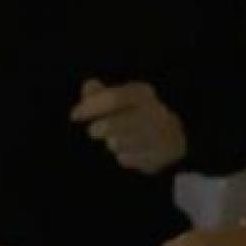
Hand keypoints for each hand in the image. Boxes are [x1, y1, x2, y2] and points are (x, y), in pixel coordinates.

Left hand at [70, 79, 186, 173]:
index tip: (75, 115)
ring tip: (113, 141)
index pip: (114, 98)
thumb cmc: (135, 114)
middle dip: (101, 128)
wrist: (171, 138)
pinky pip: (132, 159)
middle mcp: (154, 111)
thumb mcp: (119, 99)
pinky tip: (127, 153)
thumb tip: (89, 86)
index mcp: (142, 93)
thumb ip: (99, 93)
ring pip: (124, 142)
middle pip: (118, 122)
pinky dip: (125, 158)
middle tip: (93, 132)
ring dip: (114, 142)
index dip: (91, 106)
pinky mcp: (160, 156)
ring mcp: (160, 134)